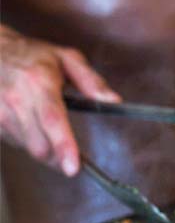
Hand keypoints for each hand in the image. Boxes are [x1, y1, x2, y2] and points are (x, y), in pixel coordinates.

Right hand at [0, 26, 120, 175]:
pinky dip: (27, 140)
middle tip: (71, 154)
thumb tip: (113, 100)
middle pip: (39, 145)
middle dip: (58, 156)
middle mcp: (16, 99)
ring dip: (42, 147)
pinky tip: (30, 122)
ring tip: (46, 125)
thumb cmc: (33, 55)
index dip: (64, 146)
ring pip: (26, 147)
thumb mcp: (67, 58)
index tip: (73, 167)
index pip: (53, 120)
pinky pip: (13, 142)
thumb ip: (92, 80)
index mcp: (39, 83)